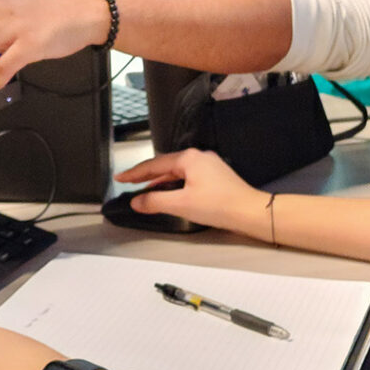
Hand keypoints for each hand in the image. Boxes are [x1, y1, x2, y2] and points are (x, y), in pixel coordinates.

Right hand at [115, 149, 267, 236]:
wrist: (249, 212)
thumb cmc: (221, 205)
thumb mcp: (181, 204)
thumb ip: (155, 201)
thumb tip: (137, 201)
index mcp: (189, 158)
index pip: (154, 165)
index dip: (134, 173)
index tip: (120, 178)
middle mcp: (199, 157)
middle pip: (164, 165)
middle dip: (145, 175)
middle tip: (128, 182)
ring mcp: (208, 166)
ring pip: (176, 171)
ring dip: (159, 181)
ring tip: (143, 190)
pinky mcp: (214, 176)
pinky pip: (187, 177)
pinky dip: (173, 184)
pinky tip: (168, 194)